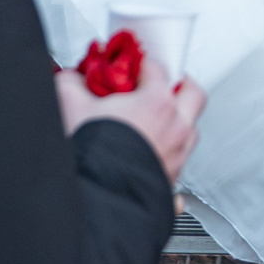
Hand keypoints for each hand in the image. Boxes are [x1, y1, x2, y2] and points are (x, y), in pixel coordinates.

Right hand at [56, 69, 205, 183]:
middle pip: (192, 94)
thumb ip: (72, 82)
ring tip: (157, 122)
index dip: (141, 64)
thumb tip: (73, 78)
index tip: (130, 68)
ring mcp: (177, 156)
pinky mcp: (171, 181)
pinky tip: (155, 158)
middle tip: (161, 85)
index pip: (159, 68)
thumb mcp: (70, 104)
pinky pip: (181, 165)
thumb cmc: (91, 155)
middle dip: (179, 85)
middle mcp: (174, 128)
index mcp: (157, 103)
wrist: (95, 199)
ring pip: (191, 130)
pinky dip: (171, 158)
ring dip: (178, 122)